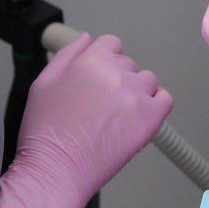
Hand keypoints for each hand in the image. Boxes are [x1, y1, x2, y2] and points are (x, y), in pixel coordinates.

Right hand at [0, 33, 173, 207]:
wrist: (56, 169)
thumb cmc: (45, 132)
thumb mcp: (43, 83)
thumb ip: (68, 55)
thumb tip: (88, 38)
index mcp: (91, 61)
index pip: (112, 44)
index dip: (105, 60)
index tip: (99, 78)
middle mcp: (117, 74)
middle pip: (129, 65)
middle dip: (117, 80)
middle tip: (101, 106)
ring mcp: (137, 95)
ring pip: (147, 81)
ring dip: (137, 93)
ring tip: (117, 116)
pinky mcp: (151, 118)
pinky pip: (165, 99)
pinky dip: (156, 105)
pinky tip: (139, 117)